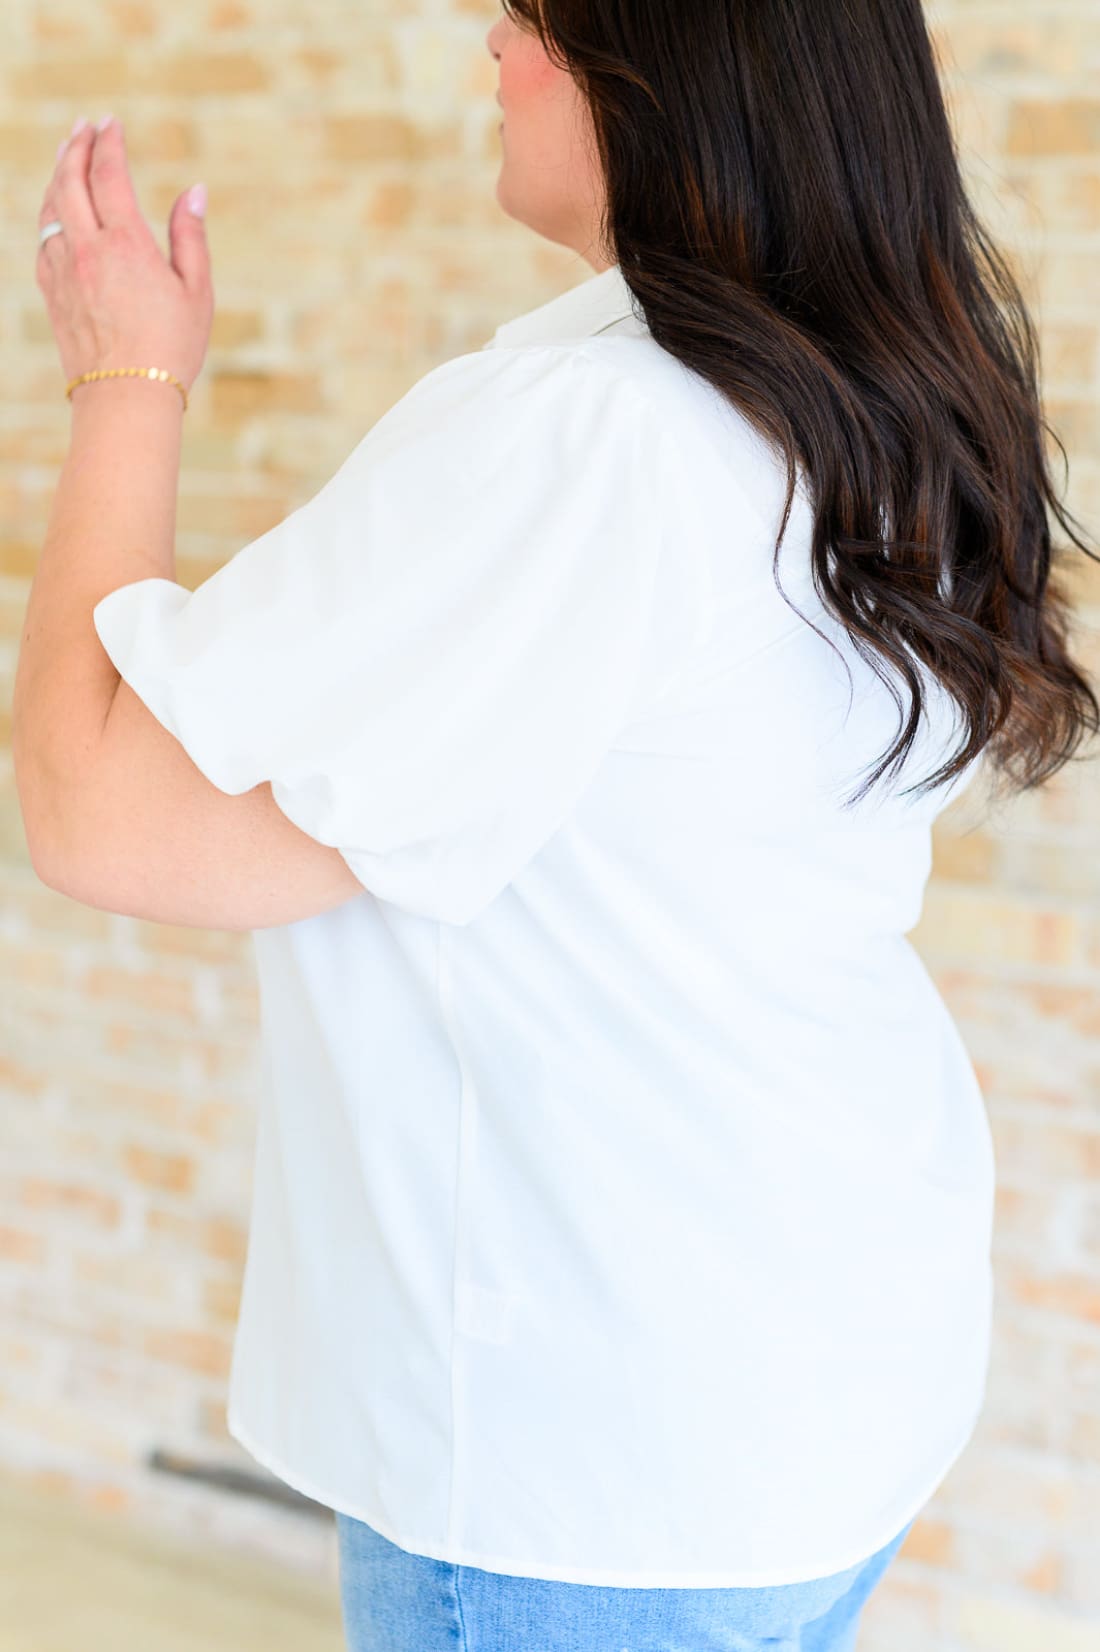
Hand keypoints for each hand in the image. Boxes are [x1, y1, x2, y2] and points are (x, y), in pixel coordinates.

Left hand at [36, 118, 213, 397]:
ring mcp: (62, 270)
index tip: (112, 123)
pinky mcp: (51, 291)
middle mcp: (87, 250)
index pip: (108, 174)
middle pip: (70, 179)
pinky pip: (43, 239)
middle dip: (76, 146)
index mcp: (126, 245)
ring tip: (67, 156)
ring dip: (58, 175)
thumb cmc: (171, 348)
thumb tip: (194, 190)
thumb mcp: (196, 291)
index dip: (108, 143)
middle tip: (84, 126)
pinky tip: (57, 208)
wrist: (126, 398)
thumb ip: (191, 236)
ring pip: (50, 206)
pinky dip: (49, 213)